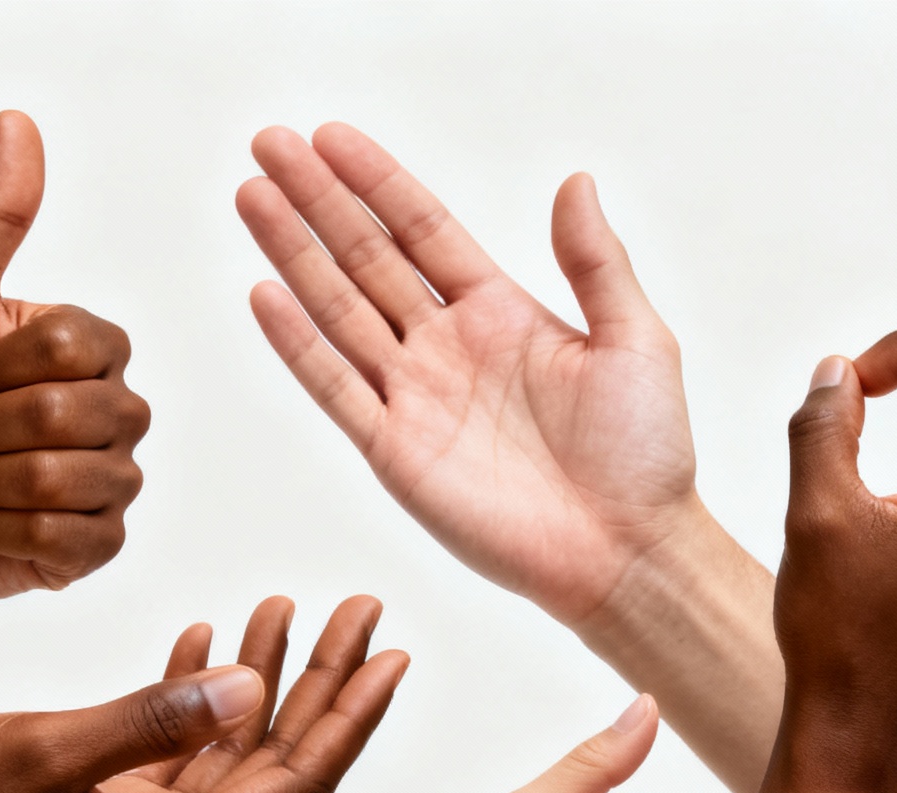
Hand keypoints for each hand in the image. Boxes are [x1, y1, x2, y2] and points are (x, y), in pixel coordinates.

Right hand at [0, 597, 407, 792]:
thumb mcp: (46, 753)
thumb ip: (151, 721)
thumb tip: (252, 691)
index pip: (292, 788)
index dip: (348, 719)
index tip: (391, 653)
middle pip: (273, 768)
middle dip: (321, 687)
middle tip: (360, 610)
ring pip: (228, 757)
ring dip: (260, 684)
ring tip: (288, 605)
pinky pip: (175, 759)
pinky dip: (194, 700)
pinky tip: (207, 639)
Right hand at [236, 123, 694, 621]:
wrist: (628, 551)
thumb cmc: (646, 453)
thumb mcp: (635, 339)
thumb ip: (595, 263)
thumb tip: (575, 180)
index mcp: (500, 313)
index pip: (422, 230)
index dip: (376, 182)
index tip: (328, 137)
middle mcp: (446, 348)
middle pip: (365, 257)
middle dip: (315, 201)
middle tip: (267, 144)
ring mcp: (414, 398)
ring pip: (338, 310)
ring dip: (293, 253)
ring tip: (250, 196)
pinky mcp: (396, 453)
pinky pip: (336, 388)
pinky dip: (298, 343)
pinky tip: (264, 294)